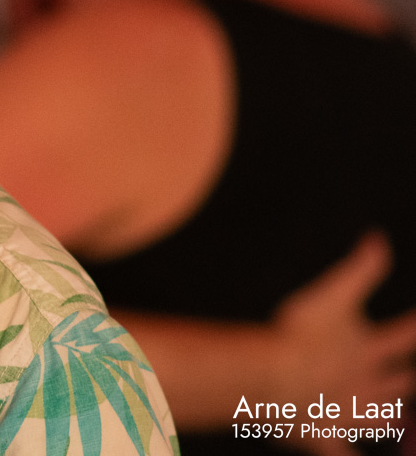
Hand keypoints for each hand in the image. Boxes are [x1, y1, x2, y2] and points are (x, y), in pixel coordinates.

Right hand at [272, 233, 415, 455]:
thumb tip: (380, 239)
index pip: (404, 337)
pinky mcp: (325, 436)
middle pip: (400, 385)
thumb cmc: (299, 333)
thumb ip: (361, 267)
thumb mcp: (331, 292)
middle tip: (411, 376)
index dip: (415, 329)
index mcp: (367, 350)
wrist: (275, 376)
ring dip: (390, 417)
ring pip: (381, 420)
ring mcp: (348, 414)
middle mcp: (367, 384)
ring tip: (396, 417)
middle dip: (407, 378)